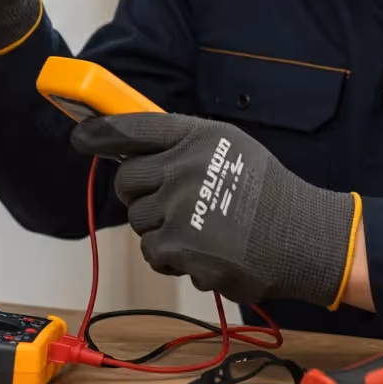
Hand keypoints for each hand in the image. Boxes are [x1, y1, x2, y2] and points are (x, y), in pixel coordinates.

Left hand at [71, 113, 359, 306]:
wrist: (301, 236)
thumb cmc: (268, 193)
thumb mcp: (232, 148)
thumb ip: (186, 144)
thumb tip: (137, 147)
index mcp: (196, 137)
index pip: (132, 127)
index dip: (100, 132)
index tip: (81, 136)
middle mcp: (183, 167)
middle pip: (126, 180)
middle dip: (137, 193)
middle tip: (165, 201)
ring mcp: (179, 208)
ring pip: (139, 220)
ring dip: (160, 228)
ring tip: (199, 228)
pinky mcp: (179, 246)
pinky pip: (152, 251)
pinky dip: (172, 256)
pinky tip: (203, 249)